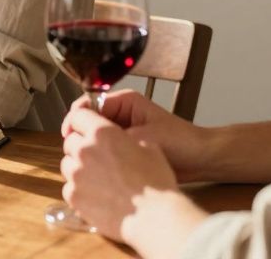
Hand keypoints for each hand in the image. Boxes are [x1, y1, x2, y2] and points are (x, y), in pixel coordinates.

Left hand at [61, 106, 181, 242]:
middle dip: (81, 147)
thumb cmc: (156, 183)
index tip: (86, 129)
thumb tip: (123, 141)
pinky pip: (69, 187)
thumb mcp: (150, 147)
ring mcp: (76, 174)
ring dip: (79, 168)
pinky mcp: (73, 196)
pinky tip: (97, 195)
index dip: (84, 122)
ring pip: (67, 164)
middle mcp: (85, 150)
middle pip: (71, 141)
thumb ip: (127, 139)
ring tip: (99, 179)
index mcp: (103, 133)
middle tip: (98, 159)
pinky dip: (79, 190)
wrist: (153, 216)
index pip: (79, 116)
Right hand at [62, 90, 213, 182]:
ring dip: (91, 148)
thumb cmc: (179, 142)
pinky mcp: (127, 146)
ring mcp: (123, 130)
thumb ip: (114, 135)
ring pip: (95, 137)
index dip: (76, 119)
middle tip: (75, 151)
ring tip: (86, 161)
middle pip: (89, 121)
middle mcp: (121, 113)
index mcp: (124, 102)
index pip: (88, 105)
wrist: (201, 159)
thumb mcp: (142, 135)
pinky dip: (100, 158)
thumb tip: (87, 140)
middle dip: (81, 135)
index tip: (69, 134)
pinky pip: (106, 150)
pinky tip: (97, 168)